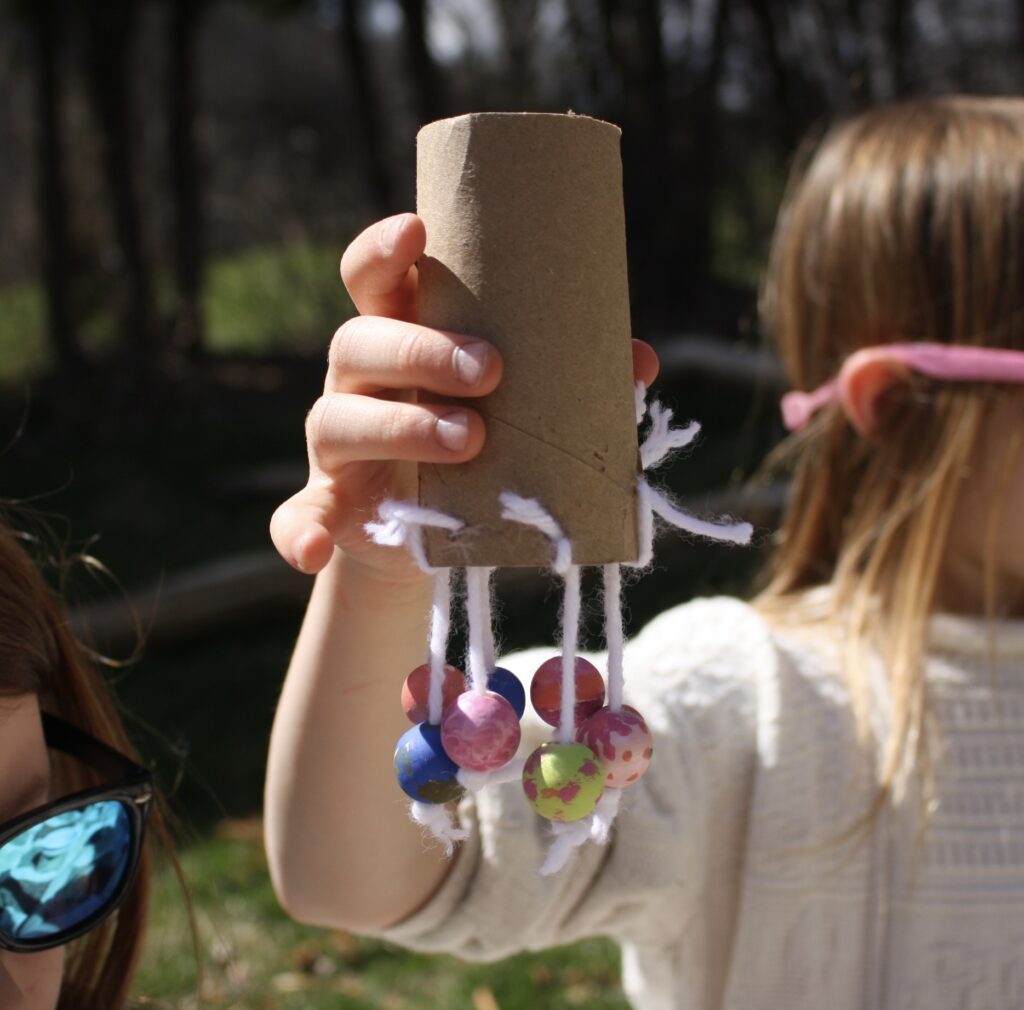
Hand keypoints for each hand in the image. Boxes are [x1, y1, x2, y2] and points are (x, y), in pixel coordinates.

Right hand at [270, 213, 659, 581]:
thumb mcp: (522, 407)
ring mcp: (336, 448)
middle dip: (421, 349)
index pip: (374, 280)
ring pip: (339, 420)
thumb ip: (568, 380)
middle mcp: (357, 381)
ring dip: (400, 426)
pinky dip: (300, 532)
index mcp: (398, 339)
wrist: (437, 533)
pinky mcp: (330, 508)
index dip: (385, 250)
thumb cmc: (482, 446)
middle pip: (359, 342)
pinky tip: (316, 549)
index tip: (418, 231)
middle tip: (491, 370)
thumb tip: (639, 361)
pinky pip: (297, 517)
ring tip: (471, 441)